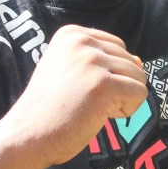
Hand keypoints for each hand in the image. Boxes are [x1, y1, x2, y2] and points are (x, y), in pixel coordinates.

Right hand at [3, 25, 147, 167]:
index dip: (107, 74)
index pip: (116, 47)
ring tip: (90, 107)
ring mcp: (92, 61)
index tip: (79, 88)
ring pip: (138, 77)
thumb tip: (140, 61)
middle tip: (83, 101)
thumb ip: (102, 61)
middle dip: (116, 87)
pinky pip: (140, 94)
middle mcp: (82, 41)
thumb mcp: (70, 70)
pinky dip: (126, 110)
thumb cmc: (50, 109)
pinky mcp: (103, 84)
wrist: (27, 135)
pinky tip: (98, 115)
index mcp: (72, 33)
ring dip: (121, 99)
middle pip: (130, 61)